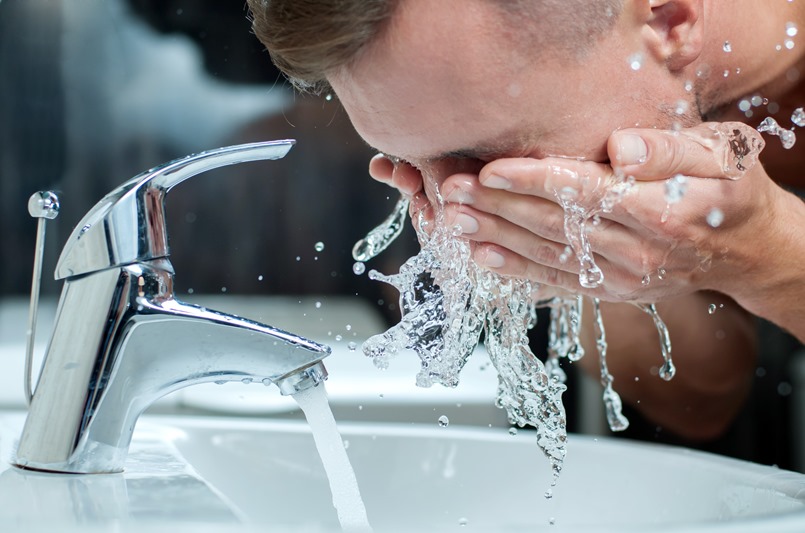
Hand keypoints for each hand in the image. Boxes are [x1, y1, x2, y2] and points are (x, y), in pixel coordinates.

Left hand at [439, 122, 785, 303]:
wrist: (746, 251)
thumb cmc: (731, 192)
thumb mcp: (721, 157)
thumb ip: (670, 151)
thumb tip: (621, 148)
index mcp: (661, 212)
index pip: (583, 192)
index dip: (533, 180)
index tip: (489, 169)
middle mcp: (637, 252)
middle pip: (555, 225)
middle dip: (499, 206)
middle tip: (452, 190)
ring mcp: (621, 278)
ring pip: (548, 255)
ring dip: (496, 237)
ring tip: (453, 220)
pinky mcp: (610, 292)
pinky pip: (557, 282)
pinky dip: (517, 271)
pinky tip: (481, 257)